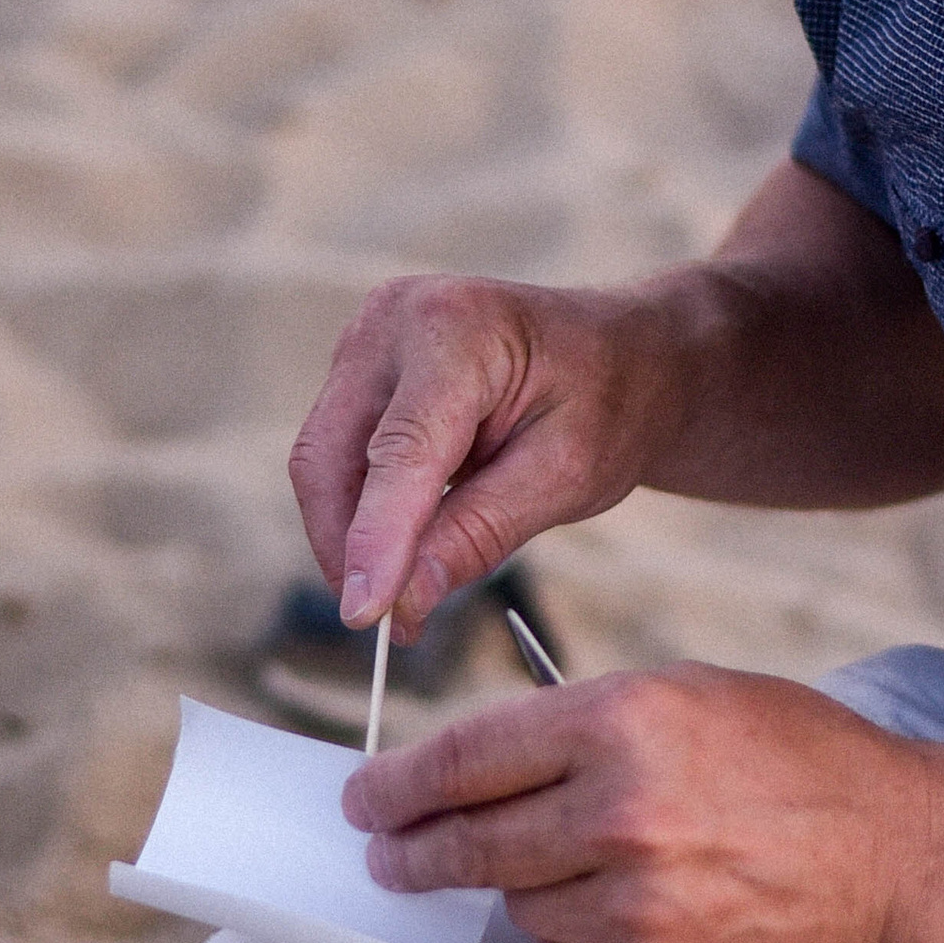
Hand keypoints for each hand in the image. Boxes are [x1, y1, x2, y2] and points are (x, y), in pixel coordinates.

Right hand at [289, 272, 678, 635]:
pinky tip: (399, 553)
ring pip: (323, 461)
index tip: (366, 614)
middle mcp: (393, 320)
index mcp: (457, 330)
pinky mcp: (359, 370)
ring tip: (400, 599)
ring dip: (349, 536)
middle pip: (330, 455)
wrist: (620, 353)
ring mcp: (368, 340)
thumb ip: (480, 533)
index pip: (398, 451)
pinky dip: (360, 510)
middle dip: (347, 547)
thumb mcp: (565, 477)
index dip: (375, 538)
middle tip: (384, 622)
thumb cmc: (608, 400)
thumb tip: (404, 599)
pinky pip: (337, 454)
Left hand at [343, 665, 942, 942]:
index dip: (397, 786)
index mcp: (621, 725)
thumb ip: (571, 724)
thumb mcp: (682, 694)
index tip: (368, 801)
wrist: (894, 863)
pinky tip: (615, 917)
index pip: (463, 762)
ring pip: (515, 908)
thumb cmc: (792, 764)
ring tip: (583, 870)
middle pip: (467, 844)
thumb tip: (462, 768)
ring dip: (523, 891)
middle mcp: (621, 817)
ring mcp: (637, 909)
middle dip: (414, 851)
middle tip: (391, 855)